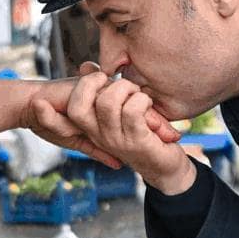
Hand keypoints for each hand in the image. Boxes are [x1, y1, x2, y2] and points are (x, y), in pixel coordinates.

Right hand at [64, 67, 197, 194]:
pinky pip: (132, 111)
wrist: (168, 171)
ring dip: (126, 89)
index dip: (78, 88)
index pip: (70, 106)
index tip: (94, 74)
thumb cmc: (143, 137)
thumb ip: (102, 90)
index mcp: (91, 128)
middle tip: (122, 84)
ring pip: (108, 102)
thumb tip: (86, 66)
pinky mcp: (136, 141)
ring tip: (137, 94)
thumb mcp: (117, 113)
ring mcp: (116, 140)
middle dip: (100, 82)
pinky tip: (147, 103)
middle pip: (80, 104)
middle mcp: (99, 136)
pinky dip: (142, 100)